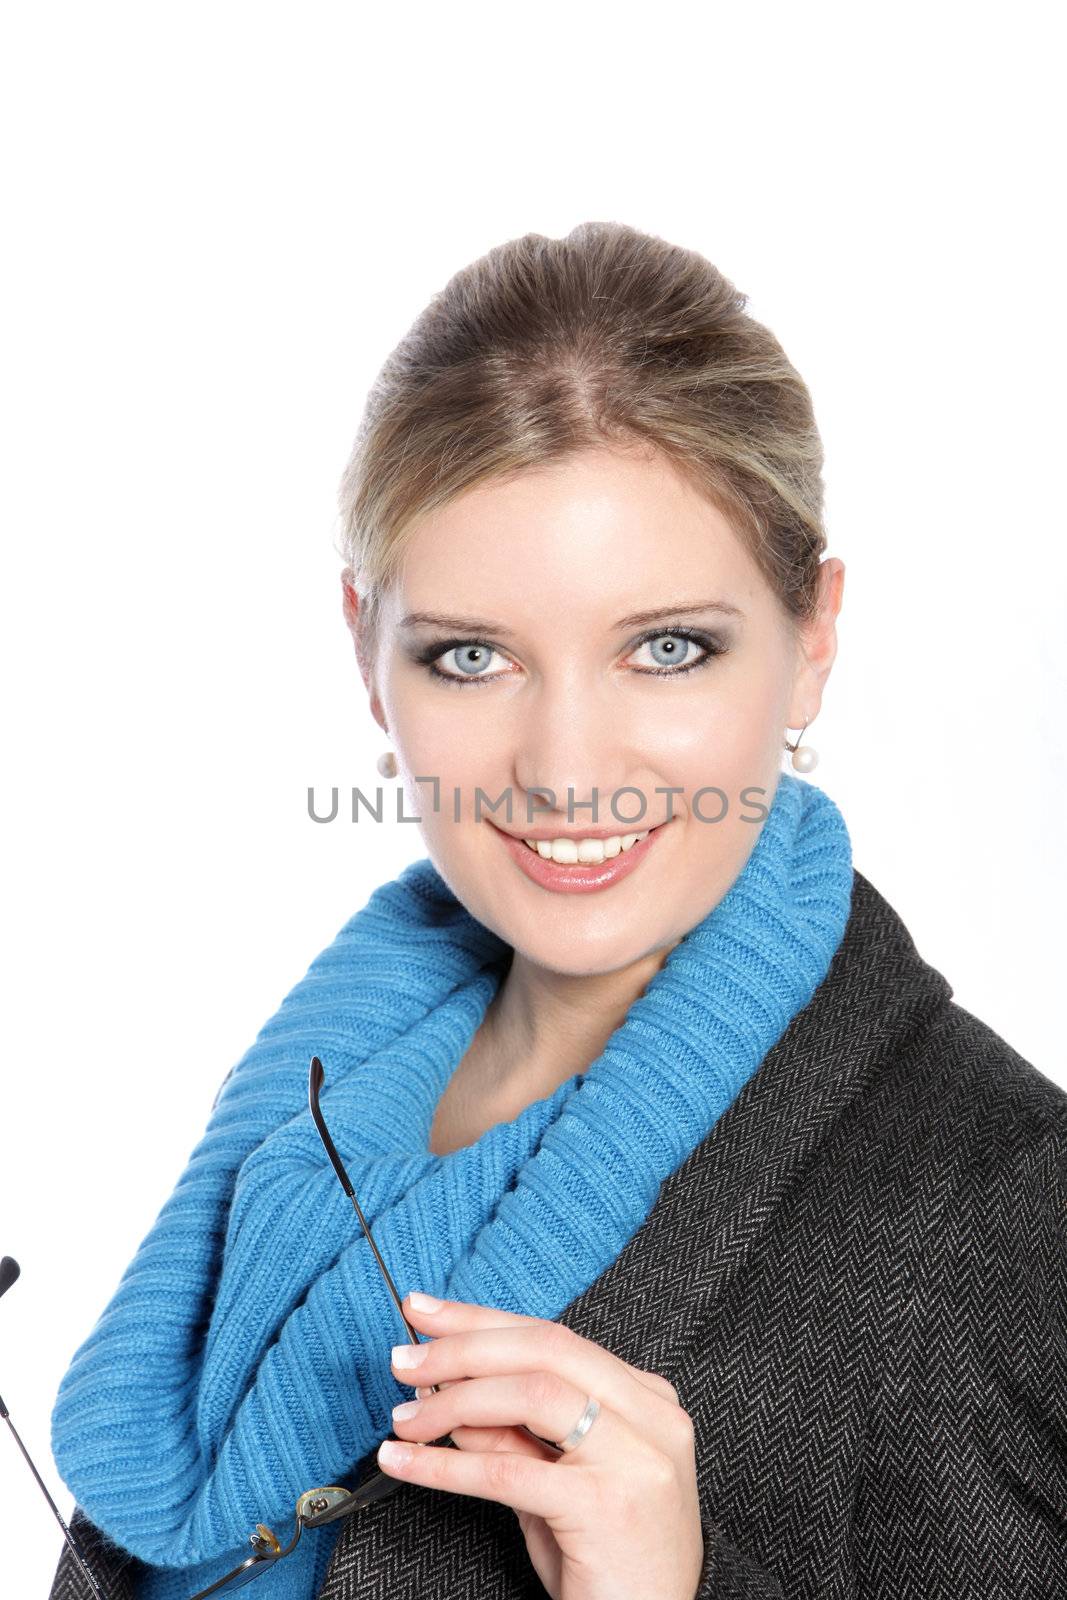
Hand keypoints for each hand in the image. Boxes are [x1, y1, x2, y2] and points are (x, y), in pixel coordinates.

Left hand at [378, 1291, 704, 1599]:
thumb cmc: (608, 1565)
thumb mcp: (555, 1487)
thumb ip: (511, 1436)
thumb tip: (445, 1392)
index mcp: (646, 1399)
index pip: (553, 1337)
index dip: (481, 1320)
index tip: (425, 1313)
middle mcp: (651, 1418)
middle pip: (544, 1349)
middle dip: (463, 1347)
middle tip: (403, 1360)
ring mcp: (636, 1459)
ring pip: (532, 1394)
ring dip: (454, 1400)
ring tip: (405, 1418)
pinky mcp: (607, 1507)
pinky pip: (509, 1471)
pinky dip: (446, 1465)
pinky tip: (404, 1463)